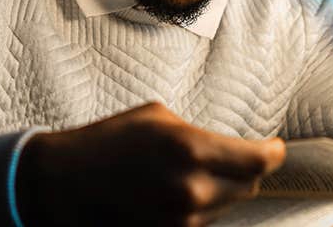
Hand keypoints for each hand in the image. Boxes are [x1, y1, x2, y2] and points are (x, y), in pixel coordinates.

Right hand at [17, 102, 285, 225]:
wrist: (58, 187)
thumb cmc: (105, 143)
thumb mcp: (156, 117)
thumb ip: (199, 131)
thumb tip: (231, 144)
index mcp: (191, 148)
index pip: (259, 161)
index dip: (273, 153)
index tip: (274, 148)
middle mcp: (192, 189)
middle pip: (248, 187)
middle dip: (243, 170)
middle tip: (226, 157)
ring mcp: (181, 221)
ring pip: (226, 208)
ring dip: (218, 191)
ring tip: (186, 174)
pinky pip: (202, 225)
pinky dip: (199, 209)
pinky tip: (175, 194)